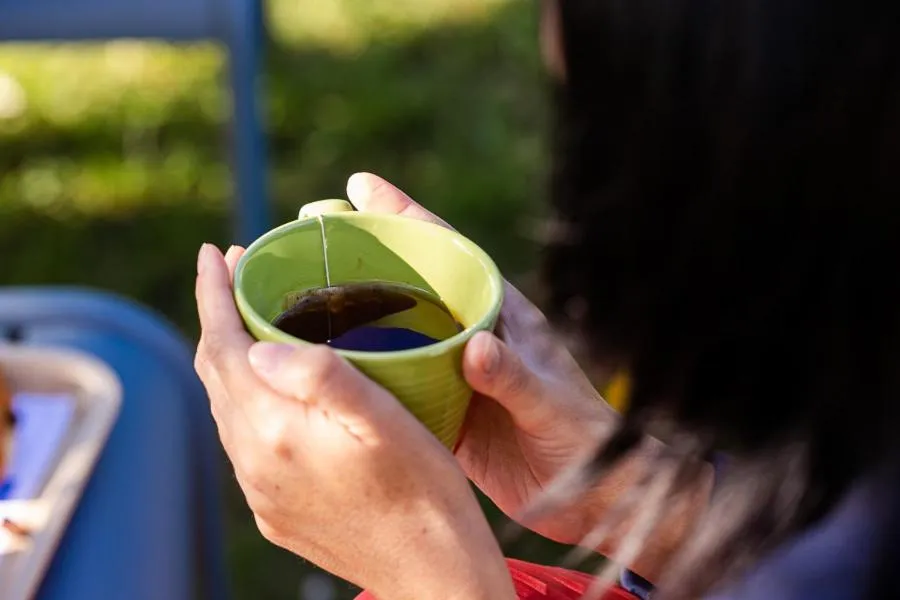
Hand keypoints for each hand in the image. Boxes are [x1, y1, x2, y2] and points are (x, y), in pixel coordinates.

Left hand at [194, 244, 515, 599]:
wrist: (431, 570)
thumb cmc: (423, 489)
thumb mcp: (385, 420)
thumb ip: (320, 378)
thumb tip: (256, 348)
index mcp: (275, 430)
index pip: (222, 347)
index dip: (212, 295)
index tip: (212, 254)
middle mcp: (253, 462)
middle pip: (216, 375)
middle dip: (219, 317)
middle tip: (238, 273)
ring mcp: (260, 491)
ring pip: (227, 408)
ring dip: (232, 359)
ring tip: (255, 321)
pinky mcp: (274, 509)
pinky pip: (244, 443)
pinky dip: (248, 400)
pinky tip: (275, 390)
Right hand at [346, 173, 709, 579]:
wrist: (591, 497)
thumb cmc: (583, 441)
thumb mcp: (551, 404)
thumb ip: (515, 376)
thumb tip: (475, 349)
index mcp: (502, 315)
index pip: (449, 254)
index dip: (407, 216)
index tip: (361, 186)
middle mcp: (471, 334)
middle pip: (411, 284)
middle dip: (365, 255)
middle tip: (312, 228)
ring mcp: (453, 371)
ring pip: (396, 331)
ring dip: (355, 312)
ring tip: (301, 293)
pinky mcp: (442, 409)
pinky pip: (396, 381)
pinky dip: (363, 372)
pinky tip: (324, 367)